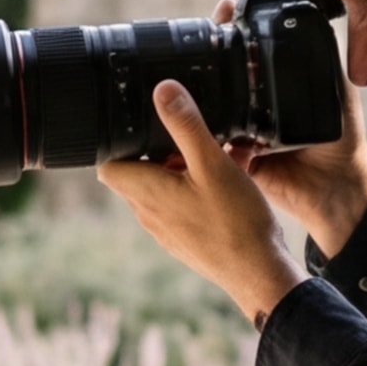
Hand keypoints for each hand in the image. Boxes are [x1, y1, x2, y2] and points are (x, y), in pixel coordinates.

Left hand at [95, 82, 298, 322]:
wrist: (259, 275)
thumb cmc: (235, 221)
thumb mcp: (212, 164)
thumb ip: (186, 126)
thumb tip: (162, 90)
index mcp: (145, 193)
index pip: (108, 165)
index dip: (118, 144)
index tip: (141, 126)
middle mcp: (149, 214)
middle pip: (138, 173)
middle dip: (159, 151)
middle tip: (188, 136)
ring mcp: (167, 230)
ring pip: (164, 188)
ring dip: (183, 168)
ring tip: (217, 154)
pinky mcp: (186, 240)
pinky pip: (183, 205)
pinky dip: (197, 188)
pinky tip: (230, 179)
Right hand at [202, 0, 366, 259]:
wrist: (336, 188)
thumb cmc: (343, 141)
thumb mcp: (339, 94)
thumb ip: (327, 64)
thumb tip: (316, 24)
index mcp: (275, 88)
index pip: (248, 54)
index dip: (234, 30)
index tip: (226, 9)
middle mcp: (254, 106)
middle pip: (224, 74)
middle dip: (210, 50)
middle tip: (209, 26)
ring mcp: (240, 131)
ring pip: (212, 105)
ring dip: (200, 87)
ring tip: (194, 64)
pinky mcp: (233, 157)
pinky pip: (211, 141)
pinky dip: (201, 128)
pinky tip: (194, 109)